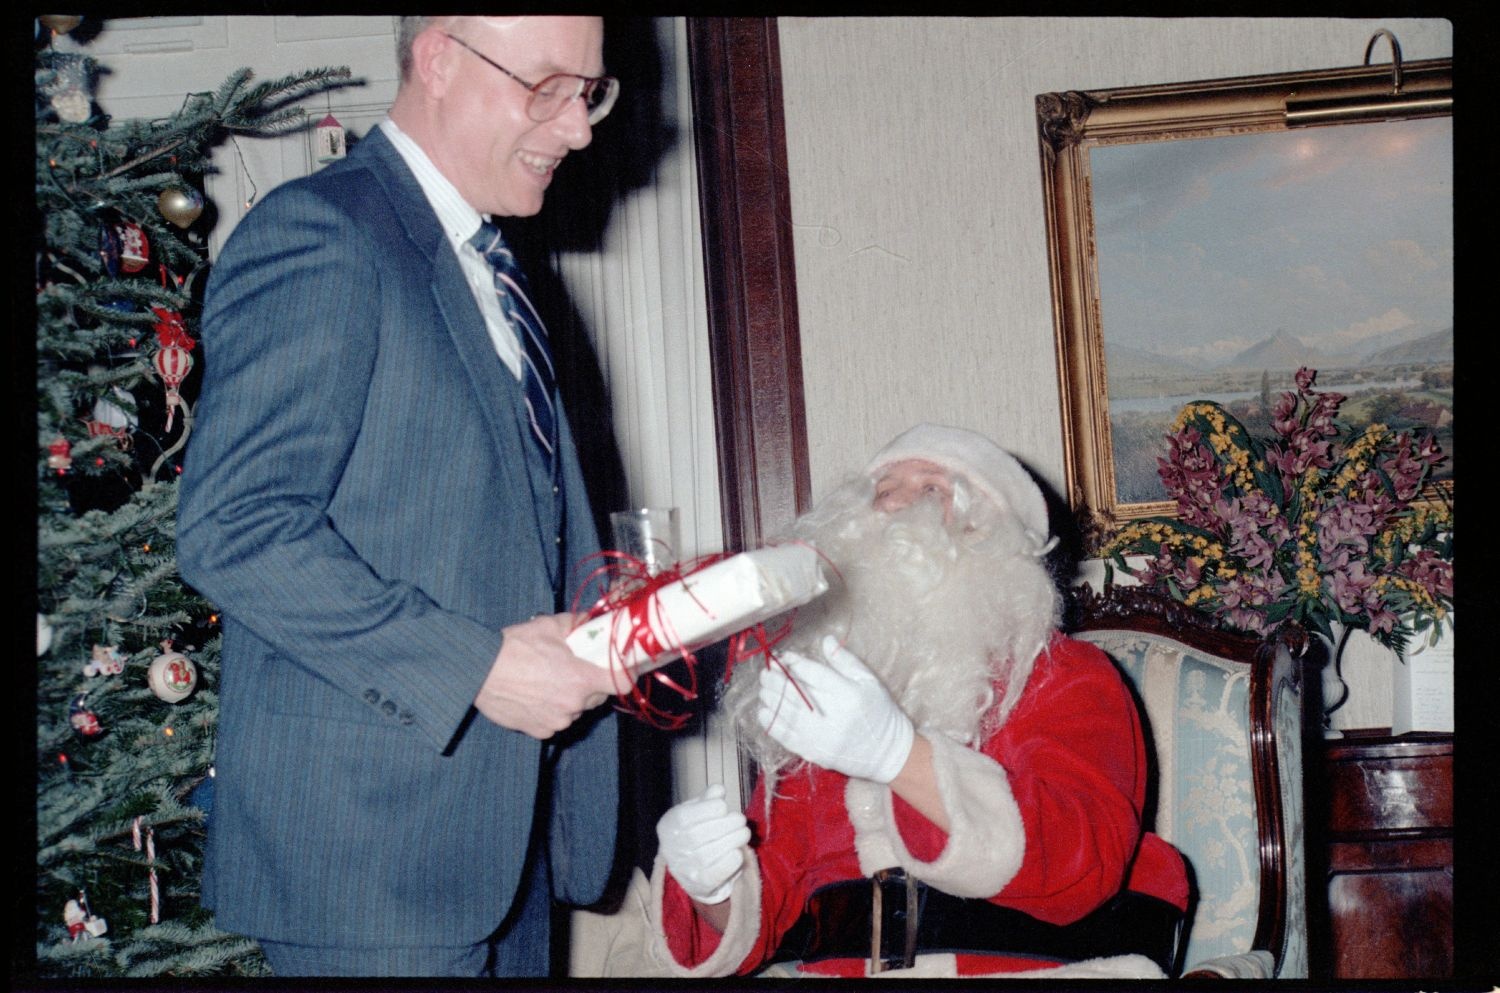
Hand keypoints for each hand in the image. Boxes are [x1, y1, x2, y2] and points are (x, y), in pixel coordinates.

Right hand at [475, 613, 616, 738]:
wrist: (478, 671)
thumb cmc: (514, 647)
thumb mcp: (550, 625)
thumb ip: (579, 623)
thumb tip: (595, 619)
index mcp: (581, 679)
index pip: (621, 683)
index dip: (626, 674)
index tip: (625, 667)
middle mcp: (573, 705)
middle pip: (598, 696)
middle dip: (593, 683)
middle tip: (577, 668)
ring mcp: (557, 721)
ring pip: (576, 709)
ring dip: (571, 697)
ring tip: (549, 680)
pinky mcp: (540, 731)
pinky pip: (556, 720)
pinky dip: (552, 710)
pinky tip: (536, 694)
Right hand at [655, 784, 749, 904]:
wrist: (690, 869)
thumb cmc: (694, 832)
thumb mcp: (695, 811)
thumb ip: (706, 800)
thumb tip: (718, 789)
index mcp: (668, 826)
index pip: (686, 817)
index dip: (710, 809)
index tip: (723, 807)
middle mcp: (673, 849)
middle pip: (701, 835)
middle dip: (727, 823)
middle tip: (741, 820)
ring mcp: (686, 868)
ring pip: (712, 853)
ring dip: (735, 839)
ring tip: (744, 833)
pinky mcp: (701, 884)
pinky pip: (719, 872)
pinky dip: (732, 860)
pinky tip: (738, 852)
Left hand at [757, 635, 914, 782]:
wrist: (888, 753)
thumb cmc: (880, 713)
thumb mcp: (869, 682)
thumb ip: (845, 661)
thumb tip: (825, 640)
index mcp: (847, 694)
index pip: (813, 674)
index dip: (794, 663)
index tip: (783, 657)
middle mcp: (832, 716)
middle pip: (795, 693)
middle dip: (775, 679)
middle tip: (766, 670)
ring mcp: (820, 737)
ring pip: (786, 713)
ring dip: (770, 698)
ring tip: (764, 687)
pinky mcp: (813, 752)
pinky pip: (785, 737)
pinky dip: (771, 723)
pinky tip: (764, 710)